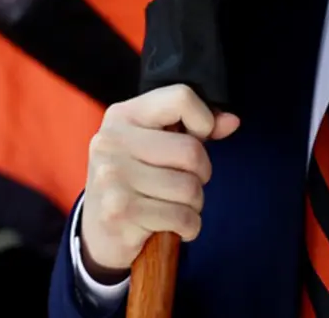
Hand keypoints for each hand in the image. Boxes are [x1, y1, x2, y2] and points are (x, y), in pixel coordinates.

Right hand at [79, 84, 239, 277]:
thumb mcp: (157, 145)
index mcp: (122, 116)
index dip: (204, 121)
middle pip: (192, 151)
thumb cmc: (135, 181)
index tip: (198, 138)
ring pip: (190, 188)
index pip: (181, 97)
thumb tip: (232, 121)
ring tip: (173, 205)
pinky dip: (188, 226)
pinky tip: (170, 225)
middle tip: (183, 183)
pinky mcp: (119, 212)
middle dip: (201, 174)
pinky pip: (182, 218)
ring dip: (194, 204)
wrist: (97, 232)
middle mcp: (111, 142)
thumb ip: (197, 129)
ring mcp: (112, 177)